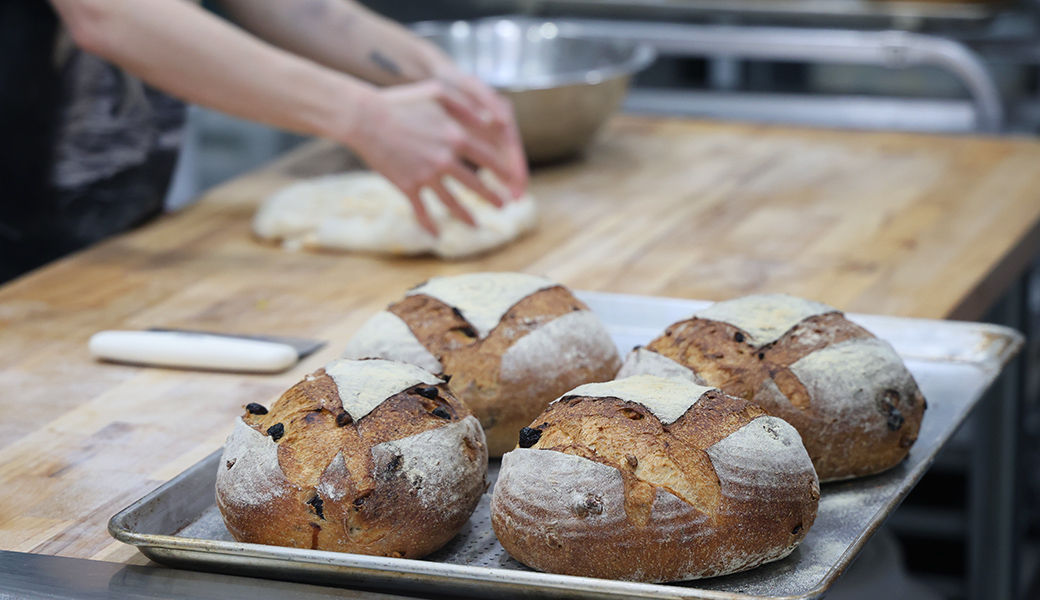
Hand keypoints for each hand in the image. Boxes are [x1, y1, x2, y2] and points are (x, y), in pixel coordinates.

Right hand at [344, 79, 526, 235]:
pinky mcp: (408, 186)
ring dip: (466, 216)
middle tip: (503, 206)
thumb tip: (490, 120)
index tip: (512, 180)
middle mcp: (445, 160)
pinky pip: (422, 210)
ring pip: (452, 203)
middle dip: (492, 197)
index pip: (488, 159)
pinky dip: (429, 224)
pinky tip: (436, 234)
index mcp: (456, 137)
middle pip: (475, 185)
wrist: (365, 118)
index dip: (503, 172)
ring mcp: (426, 176)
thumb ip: (466, 105)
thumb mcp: (438, 92)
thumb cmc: (402, 101)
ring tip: (476, 225)